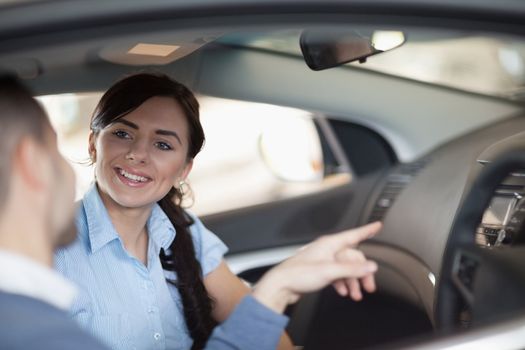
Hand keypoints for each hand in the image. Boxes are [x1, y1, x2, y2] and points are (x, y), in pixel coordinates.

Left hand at [252, 222, 381, 312]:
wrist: (281, 286)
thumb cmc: (298, 274)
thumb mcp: (329, 271)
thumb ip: (352, 269)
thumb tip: (370, 266)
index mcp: (330, 244)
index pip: (354, 234)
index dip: (367, 230)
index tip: (377, 225)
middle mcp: (327, 250)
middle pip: (352, 257)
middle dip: (362, 272)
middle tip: (369, 286)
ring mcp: (323, 260)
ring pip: (345, 268)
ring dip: (352, 281)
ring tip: (355, 294)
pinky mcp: (319, 270)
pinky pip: (337, 274)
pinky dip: (342, 283)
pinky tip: (342, 291)